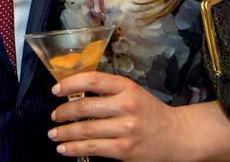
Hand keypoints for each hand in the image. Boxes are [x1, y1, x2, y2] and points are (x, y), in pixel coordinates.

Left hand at [48, 71, 188, 160]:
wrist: (175, 135)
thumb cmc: (149, 112)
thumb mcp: (132, 92)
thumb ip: (108, 90)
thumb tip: (74, 91)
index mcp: (127, 87)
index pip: (92, 80)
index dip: (70, 84)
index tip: (56, 90)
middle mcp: (126, 106)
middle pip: (84, 107)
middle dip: (63, 113)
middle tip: (55, 116)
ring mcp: (125, 129)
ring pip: (84, 130)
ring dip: (64, 133)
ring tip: (54, 134)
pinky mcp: (124, 149)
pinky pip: (92, 149)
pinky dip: (73, 149)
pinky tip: (64, 148)